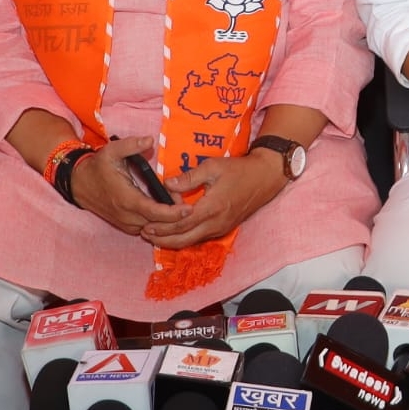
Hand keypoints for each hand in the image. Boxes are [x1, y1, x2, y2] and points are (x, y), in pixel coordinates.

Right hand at [69, 136, 192, 236]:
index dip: (172, 213)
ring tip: (181, 209)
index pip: (153, 211)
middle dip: (174, 218)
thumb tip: (150, 140)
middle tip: (190, 207)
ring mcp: (124, 222)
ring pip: (151, 229)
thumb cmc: (98, 166)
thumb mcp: (112, 150)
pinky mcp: (123, 224)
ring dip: (166, 223)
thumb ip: (131, 144)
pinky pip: (145, 229)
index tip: (189, 210)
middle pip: (156, 224)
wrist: (79, 183)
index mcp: (126, 198)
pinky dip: (157, 225)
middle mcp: (125, 214)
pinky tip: (168, 215)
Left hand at [139, 148, 288, 248]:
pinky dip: (184, 238)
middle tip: (144, 233)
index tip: (146, 223)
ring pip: (191, 241)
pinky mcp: (224, 229)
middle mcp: (216, 223)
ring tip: (155, 236)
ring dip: (172, 241)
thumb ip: (189, 177)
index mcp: (212, 207)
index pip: (181, 222)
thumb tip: (167, 184)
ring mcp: (220, 228)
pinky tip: (175, 232)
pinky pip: (200, 237)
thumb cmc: (239, 170)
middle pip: (183, 238)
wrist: (264, 178)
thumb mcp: (213, 167)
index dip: (162, 225)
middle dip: (162, 238)